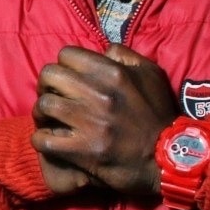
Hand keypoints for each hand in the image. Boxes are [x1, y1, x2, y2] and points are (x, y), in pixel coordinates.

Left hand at [29, 44, 179, 195]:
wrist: (168, 159)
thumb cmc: (159, 115)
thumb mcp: (152, 75)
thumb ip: (126, 56)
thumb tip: (103, 50)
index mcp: (114, 73)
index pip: (66, 54)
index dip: (64, 66)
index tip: (69, 79)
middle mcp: (99, 94)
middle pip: (48, 75)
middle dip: (47, 85)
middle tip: (55, 96)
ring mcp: (89, 123)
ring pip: (43, 105)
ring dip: (42, 112)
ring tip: (50, 119)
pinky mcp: (82, 150)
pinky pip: (42, 139)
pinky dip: (41, 139)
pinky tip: (50, 140)